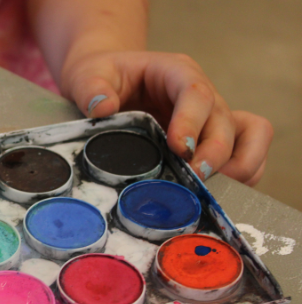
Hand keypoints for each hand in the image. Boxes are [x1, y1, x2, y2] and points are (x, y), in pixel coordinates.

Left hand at [61, 51, 271, 185]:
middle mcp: (202, 97)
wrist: (106, 85)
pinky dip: (240, 176)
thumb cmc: (102, 76)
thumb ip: (91, 87)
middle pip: (224, 121)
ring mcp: (211, 120)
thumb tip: (103, 108)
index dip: (192, 121)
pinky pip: (245, 155)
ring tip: (213, 191)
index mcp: (176, 73)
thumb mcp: (89, 74)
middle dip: (214, 153)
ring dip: (237, 166)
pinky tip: (217, 196)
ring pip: (248, 137)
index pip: (196, 93)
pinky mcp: (211, 142)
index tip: (178, 148)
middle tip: (194, 179)